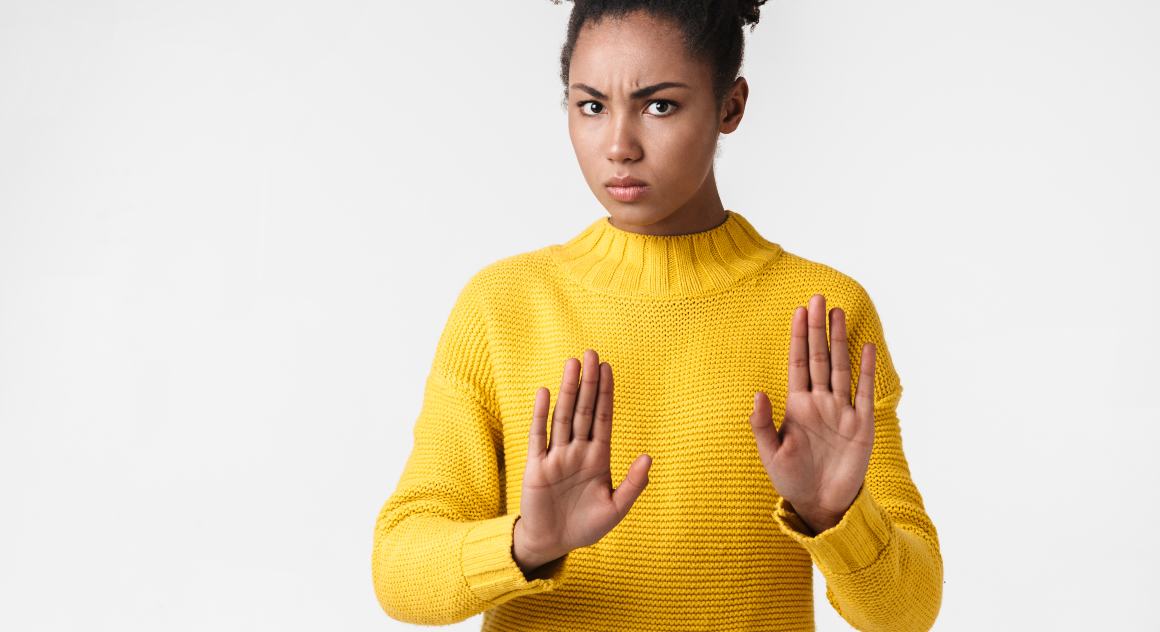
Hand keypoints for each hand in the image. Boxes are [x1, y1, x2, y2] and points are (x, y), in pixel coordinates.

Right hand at [513, 349, 652, 572]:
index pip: (603, 418)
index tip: (608, 368)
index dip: (605, 393)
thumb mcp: (615, 508)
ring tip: (572, 365)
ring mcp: (556, 457)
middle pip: (583, 410)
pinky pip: (538, 436)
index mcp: (598, 458)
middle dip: (588, 383)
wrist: (553, 543)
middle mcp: (577, 451)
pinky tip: (545, 393)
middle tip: (591, 353)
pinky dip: (541, 415)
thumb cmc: (585, 526)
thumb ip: (633, 484)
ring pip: (563, 417)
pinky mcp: (536, 467)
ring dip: (568, 391)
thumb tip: (648, 457)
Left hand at [749, 293, 875, 534]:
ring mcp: (842, 411)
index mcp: (797, 406)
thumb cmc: (790, 479)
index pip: (798, 363)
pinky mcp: (861, 426)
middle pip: (820, 358)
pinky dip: (865, 370)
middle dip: (818, 329)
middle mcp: (820, 402)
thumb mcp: (770, 453)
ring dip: (839, 341)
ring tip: (837, 312)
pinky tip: (866, 346)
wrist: (820, 504)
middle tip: (817, 298)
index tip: (798, 311)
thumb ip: (762, 424)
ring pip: (841, 368)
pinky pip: (863, 392)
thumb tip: (757, 394)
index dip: (799, 338)